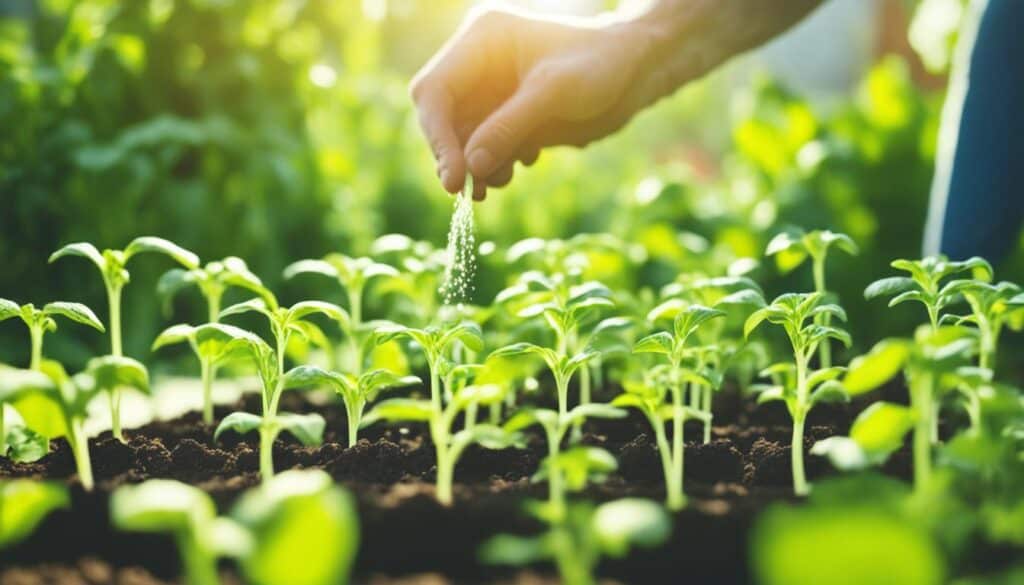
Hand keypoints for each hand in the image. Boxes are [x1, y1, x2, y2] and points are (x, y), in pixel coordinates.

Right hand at [410, 8, 661, 199]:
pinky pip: (485, 146)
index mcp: (481, 40)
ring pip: (462, 138)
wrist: (638, 70)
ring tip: (500, 181)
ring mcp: (491, 90)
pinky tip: (518, 165)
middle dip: (455, 155)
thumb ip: (509, 127)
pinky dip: (493, 164)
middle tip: (470, 191)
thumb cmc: (602, 65)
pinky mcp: (507, 114)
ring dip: (475, 166)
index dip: (438, 137)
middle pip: (442, 118)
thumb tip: (471, 167)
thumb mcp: (555, 93)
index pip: (435, 91)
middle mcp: (478, 63)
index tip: (454, 177)